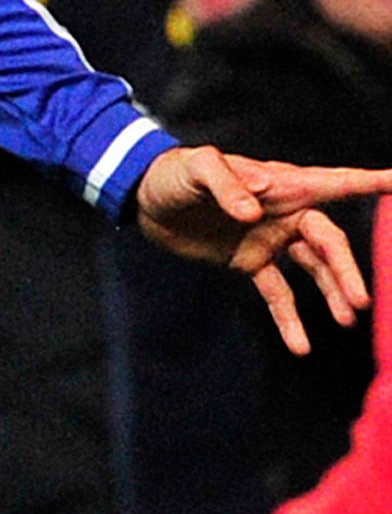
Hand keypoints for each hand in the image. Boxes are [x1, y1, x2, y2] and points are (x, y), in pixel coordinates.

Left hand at [135, 144, 391, 354]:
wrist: (144, 199)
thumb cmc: (172, 173)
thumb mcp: (195, 168)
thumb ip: (225, 183)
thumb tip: (252, 210)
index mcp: (279, 183)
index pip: (334, 182)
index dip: (372, 182)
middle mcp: (282, 210)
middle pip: (326, 239)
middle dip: (345, 269)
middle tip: (358, 300)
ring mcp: (269, 238)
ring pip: (313, 268)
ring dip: (331, 292)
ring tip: (345, 319)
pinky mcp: (250, 261)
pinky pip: (278, 292)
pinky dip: (289, 317)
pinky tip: (300, 346)